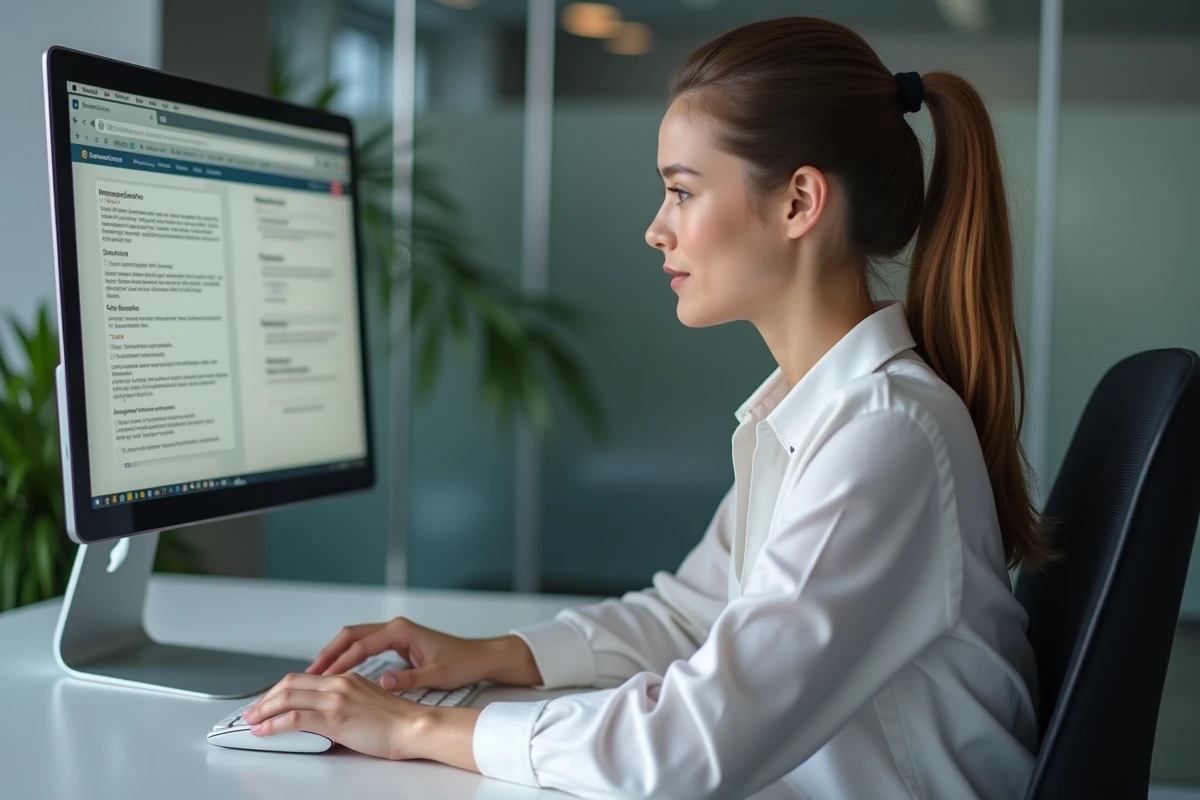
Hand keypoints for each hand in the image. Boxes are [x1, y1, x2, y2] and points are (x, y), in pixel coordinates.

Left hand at [241, 672, 430, 759]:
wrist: (414, 727)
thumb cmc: (399, 722)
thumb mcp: (368, 703)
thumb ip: (346, 703)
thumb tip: (325, 717)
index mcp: (347, 678)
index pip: (303, 678)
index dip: (280, 690)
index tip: (269, 701)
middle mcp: (339, 683)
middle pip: (290, 683)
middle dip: (266, 698)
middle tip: (252, 710)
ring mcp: (336, 699)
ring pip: (287, 697)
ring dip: (263, 710)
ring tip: (251, 720)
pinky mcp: (334, 718)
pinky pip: (294, 717)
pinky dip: (273, 724)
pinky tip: (263, 730)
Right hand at [306, 616, 541, 691]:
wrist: (481, 657)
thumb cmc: (463, 663)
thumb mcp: (437, 675)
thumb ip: (409, 680)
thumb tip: (382, 682)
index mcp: (401, 631)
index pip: (361, 645)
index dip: (340, 662)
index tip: (323, 677)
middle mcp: (395, 628)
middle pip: (351, 635)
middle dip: (328, 653)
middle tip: (308, 673)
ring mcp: (395, 634)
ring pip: (355, 639)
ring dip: (335, 654)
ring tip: (316, 674)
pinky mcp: (396, 643)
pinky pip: (364, 647)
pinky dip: (348, 657)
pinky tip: (338, 673)